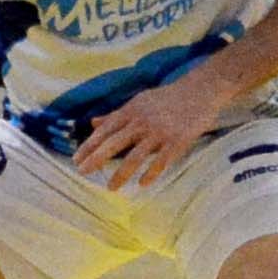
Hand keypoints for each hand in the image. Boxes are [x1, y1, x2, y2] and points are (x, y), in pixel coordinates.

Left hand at [75, 62, 232, 189]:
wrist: (200, 90)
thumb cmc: (168, 97)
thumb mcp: (139, 101)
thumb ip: (116, 114)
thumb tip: (92, 123)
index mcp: (131, 111)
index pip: (105, 130)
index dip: (89, 145)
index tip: (76, 159)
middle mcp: (142, 121)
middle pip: (115, 142)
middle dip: (97, 158)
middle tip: (82, 172)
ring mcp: (160, 132)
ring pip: (136, 156)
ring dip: (122, 173)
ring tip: (111, 188)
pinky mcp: (177, 140)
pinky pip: (161, 161)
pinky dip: (151, 173)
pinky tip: (143, 184)